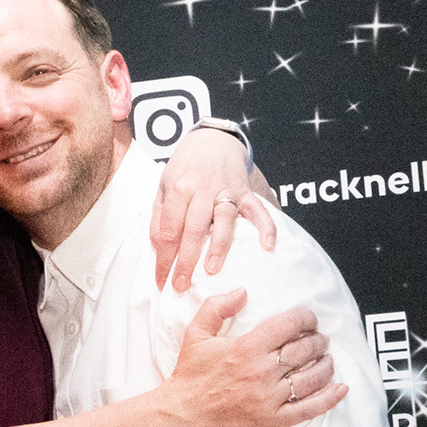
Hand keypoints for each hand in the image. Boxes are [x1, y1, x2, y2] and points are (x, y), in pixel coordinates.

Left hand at [152, 130, 277, 292]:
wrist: (212, 140)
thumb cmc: (185, 169)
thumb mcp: (164, 186)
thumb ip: (159, 216)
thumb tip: (158, 248)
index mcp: (178, 188)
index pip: (168, 228)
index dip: (163, 257)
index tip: (160, 281)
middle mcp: (202, 189)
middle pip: (193, 228)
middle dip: (186, 260)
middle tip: (181, 286)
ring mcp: (225, 190)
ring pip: (223, 220)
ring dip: (219, 246)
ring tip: (213, 270)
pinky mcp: (245, 192)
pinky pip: (257, 210)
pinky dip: (265, 226)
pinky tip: (268, 245)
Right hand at [168, 290, 344, 426]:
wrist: (181, 416)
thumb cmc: (189, 376)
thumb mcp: (196, 334)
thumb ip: (217, 307)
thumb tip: (243, 291)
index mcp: (246, 348)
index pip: (290, 325)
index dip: (306, 318)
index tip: (309, 319)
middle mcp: (262, 372)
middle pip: (306, 350)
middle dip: (319, 341)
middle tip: (320, 339)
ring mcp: (269, 398)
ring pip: (312, 378)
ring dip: (326, 365)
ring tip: (326, 359)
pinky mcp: (272, 420)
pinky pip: (308, 409)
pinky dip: (329, 399)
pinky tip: (341, 389)